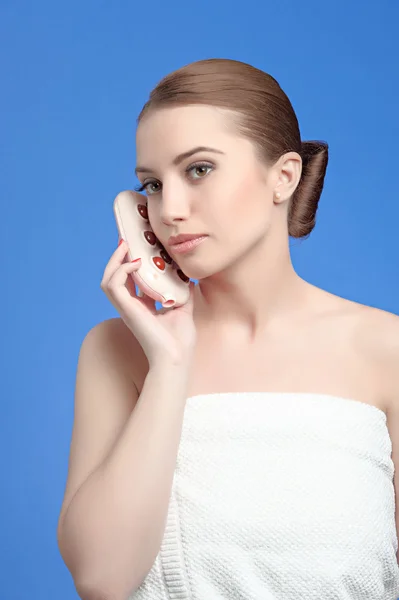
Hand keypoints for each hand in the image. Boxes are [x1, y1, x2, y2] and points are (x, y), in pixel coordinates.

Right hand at [100, 240, 196, 368]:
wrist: (177, 359)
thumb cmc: (180, 341)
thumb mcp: (184, 308)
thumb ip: (183, 291)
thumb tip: (189, 275)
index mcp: (142, 306)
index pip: (130, 280)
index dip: (129, 263)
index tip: (137, 246)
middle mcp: (131, 306)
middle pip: (115, 277)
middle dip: (118, 257)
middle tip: (126, 240)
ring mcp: (127, 308)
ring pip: (107, 280)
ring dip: (114, 261)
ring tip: (125, 246)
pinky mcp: (127, 310)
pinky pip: (113, 285)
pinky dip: (121, 271)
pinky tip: (135, 263)